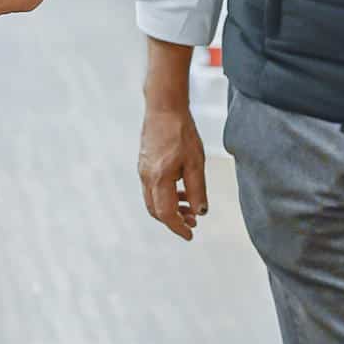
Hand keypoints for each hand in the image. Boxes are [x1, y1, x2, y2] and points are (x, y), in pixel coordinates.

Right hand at [138, 106, 207, 241]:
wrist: (163, 108)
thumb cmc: (181, 132)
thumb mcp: (196, 163)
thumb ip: (197, 190)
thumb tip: (200, 212)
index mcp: (159, 178)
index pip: (166, 213)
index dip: (178, 227)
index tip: (190, 235)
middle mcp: (146, 177)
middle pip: (157, 211)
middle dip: (174, 220)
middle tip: (193, 222)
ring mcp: (143, 171)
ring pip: (153, 200)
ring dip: (170, 208)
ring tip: (190, 206)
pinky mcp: (144, 165)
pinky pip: (152, 189)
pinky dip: (165, 196)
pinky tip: (180, 190)